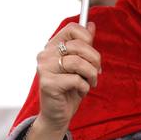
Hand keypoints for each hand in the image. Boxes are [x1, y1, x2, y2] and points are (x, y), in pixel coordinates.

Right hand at [27, 22, 100, 139]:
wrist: (57, 114)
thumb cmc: (69, 89)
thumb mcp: (80, 65)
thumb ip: (84, 45)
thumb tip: (91, 24)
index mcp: (52, 46)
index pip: (72, 28)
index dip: (88, 38)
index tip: (91, 54)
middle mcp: (45, 55)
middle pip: (79, 45)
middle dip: (95, 60)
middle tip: (96, 73)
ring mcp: (44, 69)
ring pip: (78, 62)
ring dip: (91, 75)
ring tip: (89, 83)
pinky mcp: (48, 83)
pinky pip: (76, 80)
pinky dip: (84, 87)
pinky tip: (79, 91)